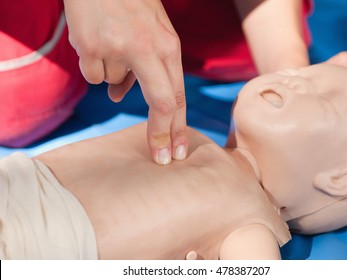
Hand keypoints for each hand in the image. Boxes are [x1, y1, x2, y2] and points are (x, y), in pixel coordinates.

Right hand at [63, 0, 187, 164]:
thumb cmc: (130, 5)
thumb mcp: (150, 34)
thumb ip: (146, 69)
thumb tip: (117, 97)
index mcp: (168, 46)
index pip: (177, 95)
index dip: (178, 127)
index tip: (177, 152)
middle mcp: (147, 48)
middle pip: (161, 103)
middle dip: (162, 135)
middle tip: (162, 158)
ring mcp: (118, 48)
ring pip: (114, 85)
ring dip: (113, 73)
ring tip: (112, 42)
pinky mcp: (91, 46)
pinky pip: (93, 75)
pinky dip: (93, 64)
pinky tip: (95, 40)